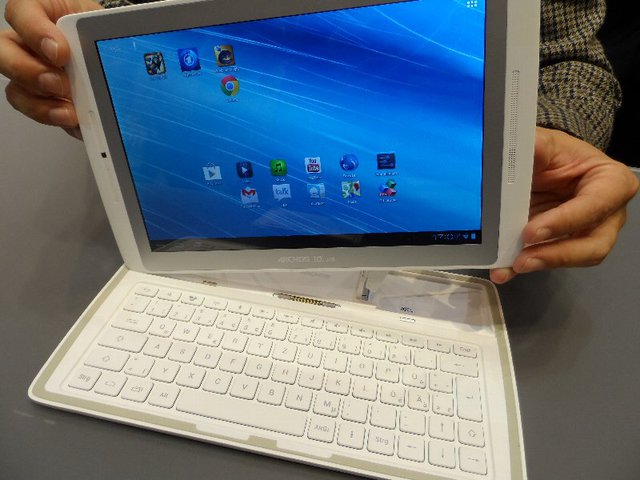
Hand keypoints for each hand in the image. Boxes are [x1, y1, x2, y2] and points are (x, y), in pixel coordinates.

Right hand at [1, 0, 101, 136]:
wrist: (117, 59)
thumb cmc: (101, 35)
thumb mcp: (100, 27)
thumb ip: (90, 38)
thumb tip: (92, 59)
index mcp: (40, 14)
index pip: (20, 13)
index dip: (35, 33)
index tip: (60, 52)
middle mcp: (28, 43)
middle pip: (4, 53)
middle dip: (29, 72)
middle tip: (60, 85)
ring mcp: (33, 73)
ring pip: (16, 89)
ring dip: (41, 105)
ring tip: (70, 112)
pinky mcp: (45, 99)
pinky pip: (39, 112)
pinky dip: (57, 119)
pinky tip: (76, 122)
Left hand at [491, 127, 638, 283]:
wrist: (545, 165)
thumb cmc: (556, 154)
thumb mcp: (547, 144)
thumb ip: (536, 146)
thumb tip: (517, 146)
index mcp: (611, 182)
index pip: (595, 206)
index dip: (565, 221)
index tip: (531, 232)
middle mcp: (607, 214)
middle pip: (593, 244)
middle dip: (557, 254)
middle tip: (522, 259)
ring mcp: (586, 234)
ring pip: (572, 259)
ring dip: (541, 263)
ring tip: (511, 266)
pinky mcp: (562, 246)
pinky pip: (546, 262)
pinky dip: (522, 267)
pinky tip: (503, 271)